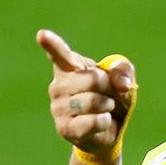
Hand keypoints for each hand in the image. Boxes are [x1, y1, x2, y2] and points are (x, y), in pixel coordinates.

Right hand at [36, 29, 135, 154]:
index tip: (42, 35)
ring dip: (108, 105)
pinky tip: (101, 121)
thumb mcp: (122, 79)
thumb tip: (122, 85)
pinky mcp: (64, 128)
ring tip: (104, 108)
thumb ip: (123, 71)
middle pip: (93, 79)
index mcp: (69, 68)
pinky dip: (105, 121)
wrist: (108, 129)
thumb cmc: (111, 97)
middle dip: (110, 88)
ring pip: (94, 101)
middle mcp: (58, 86)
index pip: (60, 54)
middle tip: (108, 95)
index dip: (51, 44)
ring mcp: (58, 108)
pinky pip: (92, 121)